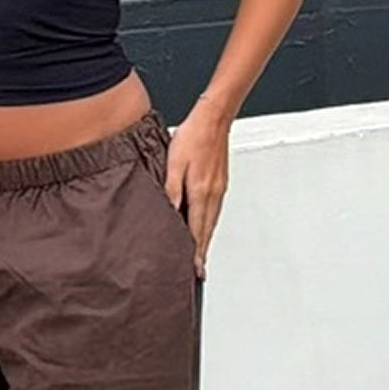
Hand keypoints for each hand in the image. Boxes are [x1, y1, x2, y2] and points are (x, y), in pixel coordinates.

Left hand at [164, 98, 230, 278]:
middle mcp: (213, 194)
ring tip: (199, 254)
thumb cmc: (193, 136)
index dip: (195, 252)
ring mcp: (219, 189)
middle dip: (202, 252)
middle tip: (199, 271)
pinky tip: (203, 226)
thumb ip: (171, 190)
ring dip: (205, 239)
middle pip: (207, 231)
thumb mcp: (174, 163)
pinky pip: (214, 210)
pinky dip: (208, 224)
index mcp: (201, 192)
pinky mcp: (220, 182)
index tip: (195, 270)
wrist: (213, 119)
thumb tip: (169, 214)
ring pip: (212, 222)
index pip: (197, 230)